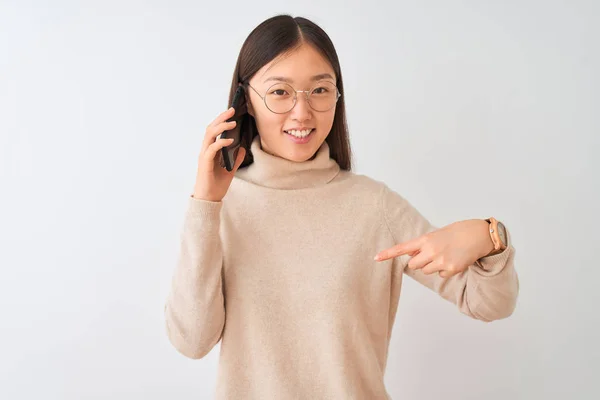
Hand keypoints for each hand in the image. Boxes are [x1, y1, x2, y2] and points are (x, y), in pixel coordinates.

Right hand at [192, 107, 245, 201]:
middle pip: (210, 128)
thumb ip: (236, 159)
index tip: (232, 113)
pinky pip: (212, 148)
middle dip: (221, 118)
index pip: (214, 131)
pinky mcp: (205, 163)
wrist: (209, 199)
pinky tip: (230, 140)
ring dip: (221, 127)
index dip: (221, 120)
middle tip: (232, 110)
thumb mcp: (230, 170)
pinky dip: (221, 142)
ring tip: (232, 123)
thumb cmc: (216, 186)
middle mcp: (205, 151)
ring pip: (209, 135)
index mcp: (210, 151)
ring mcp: (204, 156)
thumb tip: (243, 148)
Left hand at [374, 219, 494, 277]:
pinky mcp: (450, 269)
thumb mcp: (436, 235)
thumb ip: (423, 245)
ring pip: (426, 271)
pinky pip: (440, 275)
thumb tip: (411, 256)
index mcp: (425, 239)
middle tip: (432, 255)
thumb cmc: (456, 233)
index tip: (375, 257)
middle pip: (414, 265)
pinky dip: (445, 270)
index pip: (403, 247)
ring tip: (445, 255)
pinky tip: (454, 260)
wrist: (478, 235)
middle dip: (419, 262)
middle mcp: (431, 250)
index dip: (388, 254)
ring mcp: (440, 260)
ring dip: (432, 266)